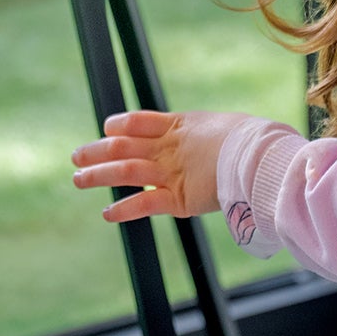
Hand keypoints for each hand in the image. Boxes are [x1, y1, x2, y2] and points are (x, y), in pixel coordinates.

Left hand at [70, 110, 252, 222]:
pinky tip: (108, 214)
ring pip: (124, 171)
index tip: (106, 129)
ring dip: (97, 176)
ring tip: (78, 180)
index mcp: (180, 125)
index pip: (138, 121)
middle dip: (97, 151)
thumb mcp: (226, 127)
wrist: (260, 157)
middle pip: (122, 145)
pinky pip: (143, 204)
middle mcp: (169, 147)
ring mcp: (171, 172)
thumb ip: (213, 135)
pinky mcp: (178, 198)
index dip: (118, 125)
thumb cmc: (253, 141)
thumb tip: (223, 137)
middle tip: (76, 156)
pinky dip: (123, 210)